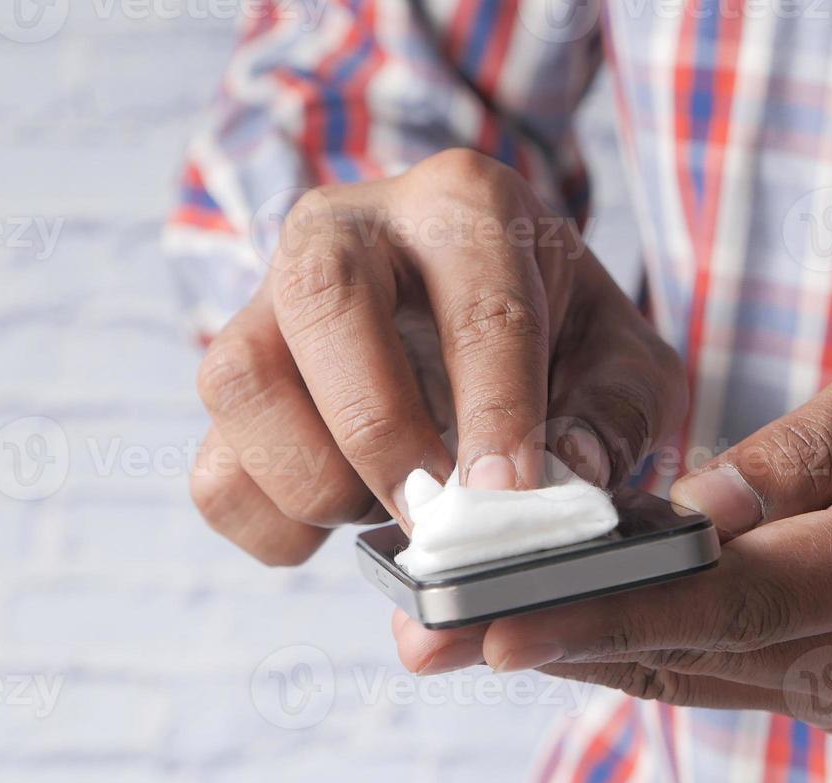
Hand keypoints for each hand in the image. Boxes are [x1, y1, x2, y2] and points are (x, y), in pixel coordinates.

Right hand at [190, 149, 685, 564]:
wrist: (466, 310)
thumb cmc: (550, 329)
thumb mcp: (617, 356)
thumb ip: (613, 414)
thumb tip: (565, 480)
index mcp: (461, 205)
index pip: (476, 302)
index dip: (494, 409)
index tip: (509, 496)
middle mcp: (342, 231)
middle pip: (321, 302)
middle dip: (379, 429)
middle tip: (436, 516)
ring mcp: (265, 304)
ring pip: (240, 384)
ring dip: (318, 480)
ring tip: (390, 506)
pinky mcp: (232, 388)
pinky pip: (214, 474)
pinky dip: (277, 527)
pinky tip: (347, 517)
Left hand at [395, 332, 831, 735]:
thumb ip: (806, 451)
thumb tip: (688, 508)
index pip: (725, 602)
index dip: (600, 615)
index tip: (489, 626)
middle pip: (680, 655)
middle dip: (544, 645)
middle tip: (418, 640)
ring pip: (681, 677)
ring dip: (567, 656)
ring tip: (448, 634)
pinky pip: (709, 675)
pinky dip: (624, 650)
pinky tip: (543, 627)